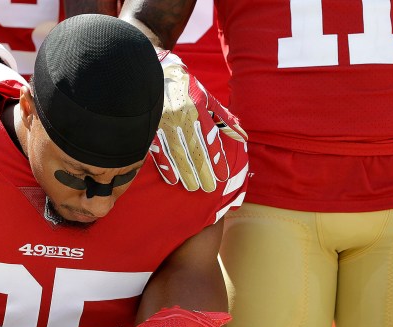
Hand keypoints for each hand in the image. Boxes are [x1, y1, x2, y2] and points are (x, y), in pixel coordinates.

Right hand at [149, 51, 246, 191]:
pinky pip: (158, 151)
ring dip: (185, 173)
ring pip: (176, 153)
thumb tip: (243, 137)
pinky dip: (165, 166)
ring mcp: (163, 124)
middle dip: (202, 171)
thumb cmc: (184, 87)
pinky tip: (172, 179)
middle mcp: (181, 117)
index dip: (216, 158)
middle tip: (209, 188)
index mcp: (197, 108)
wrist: (151, 73)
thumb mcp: (206, 98)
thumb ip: (224, 118)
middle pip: (194, 150)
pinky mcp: (149, 128)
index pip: (209, 138)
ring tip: (193, 188)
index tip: (223, 175)